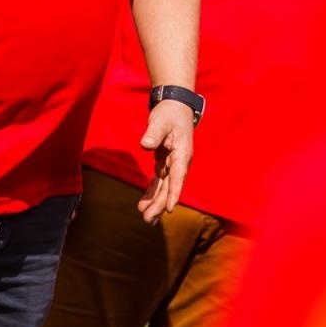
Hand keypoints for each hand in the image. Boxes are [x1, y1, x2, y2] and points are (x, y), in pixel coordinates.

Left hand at [137, 100, 193, 222]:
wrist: (175, 107)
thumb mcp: (160, 121)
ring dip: (155, 202)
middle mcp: (179, 162)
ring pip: (164, 187)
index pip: (177, 177)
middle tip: (149, 219)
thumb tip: (145, 144)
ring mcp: (173, 164)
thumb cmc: (169, 113)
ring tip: (146, 218)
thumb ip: (153, 133)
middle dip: (160, 204)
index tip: (170, 209)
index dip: (173, 193)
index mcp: (182, 154)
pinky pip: (159, 181)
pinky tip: (143, 204)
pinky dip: (151, 192)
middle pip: (170, 187)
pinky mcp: (165, 162)